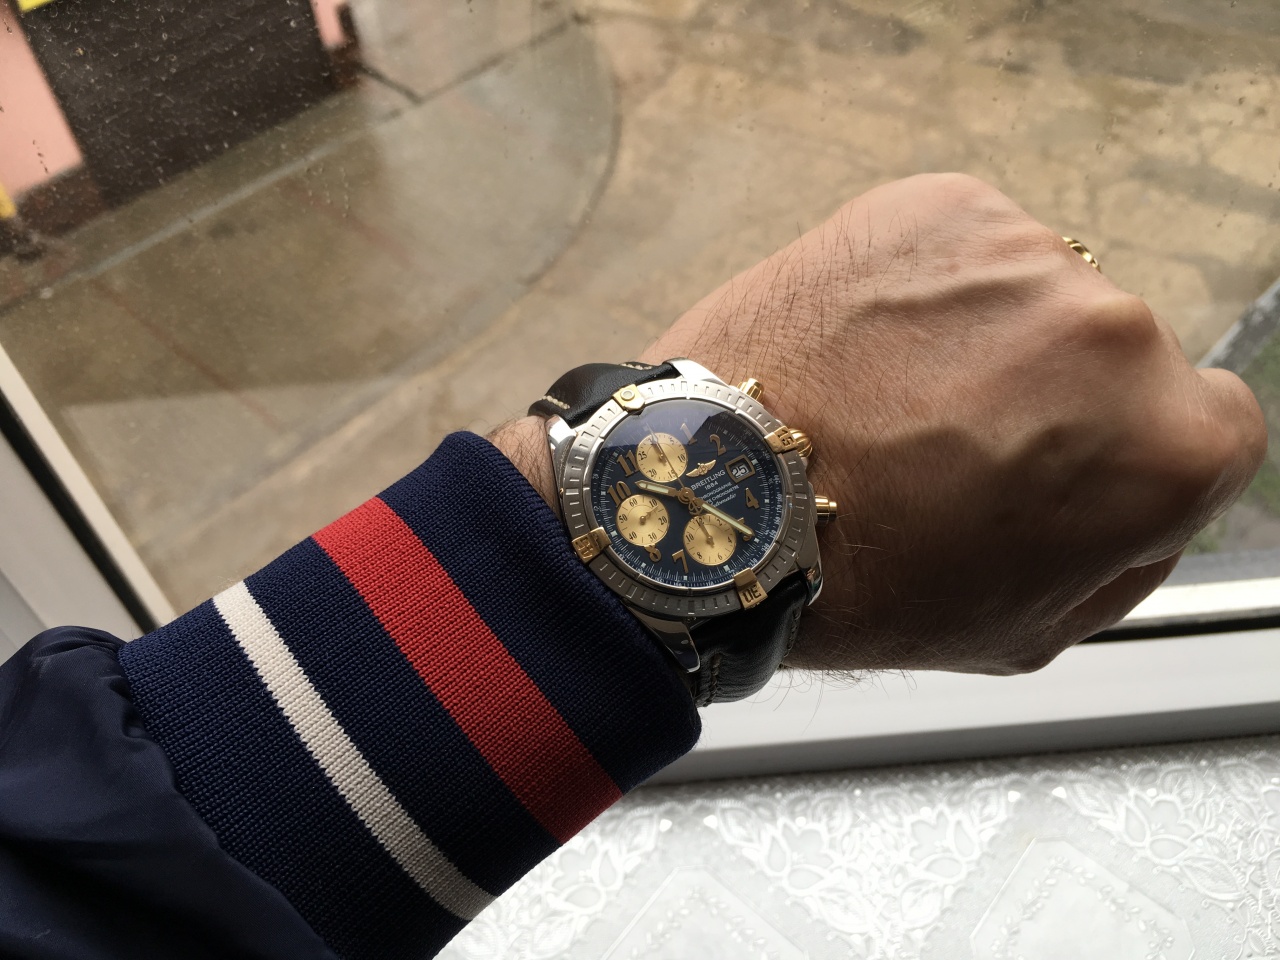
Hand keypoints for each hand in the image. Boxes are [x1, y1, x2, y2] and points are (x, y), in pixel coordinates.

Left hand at [626, 173, 1265, 674]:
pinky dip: (928, 286)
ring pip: (1037, 294)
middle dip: (1056, 395)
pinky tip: (868, 347)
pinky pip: (966, 247)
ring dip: (988, 336)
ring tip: (894, 396)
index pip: (1214, 422)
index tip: (1070, 463)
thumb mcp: (1029, 628)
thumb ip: (1121, 550)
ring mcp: (1025, 257)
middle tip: (956, 444)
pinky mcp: (940, 206)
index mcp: (1164, 447)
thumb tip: (1141, 493)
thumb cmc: (862, 581)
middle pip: (1118, 355)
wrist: (719, 501)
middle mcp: (1116, 334)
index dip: (1134, 451)